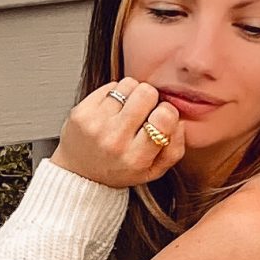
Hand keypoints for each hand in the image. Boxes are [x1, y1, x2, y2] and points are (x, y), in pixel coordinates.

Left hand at [50, 78, 186, 187]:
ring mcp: (95, 124)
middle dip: (150, 98)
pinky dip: (114, 94)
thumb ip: (174, 149)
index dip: (167, 111)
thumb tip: (179, 121)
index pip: (164, 117)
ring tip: (126, 111)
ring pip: (128, 84)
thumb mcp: (153, 172)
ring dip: (131, 94)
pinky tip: (111, 110)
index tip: (160, 117)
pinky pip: (110, 85)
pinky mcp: (81, 111)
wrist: (79, 175)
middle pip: (146, 93)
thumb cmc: (119, 170)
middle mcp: (115, 141)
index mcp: (136, 158)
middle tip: (143, 111)